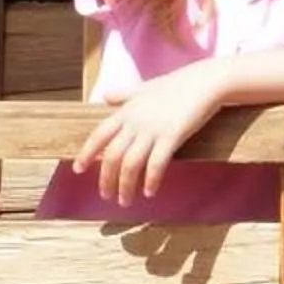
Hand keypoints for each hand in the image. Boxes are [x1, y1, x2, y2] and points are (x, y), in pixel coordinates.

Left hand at [71, 67, 223, 207]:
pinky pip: (156, 164)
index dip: (87, 153)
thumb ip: (124, 94)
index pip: (99, 135)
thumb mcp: (145, 88)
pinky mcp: (172, 136)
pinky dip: (150, 181)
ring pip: (130, 164)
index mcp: (126, 111)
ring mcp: (153, 129)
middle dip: (106, 179)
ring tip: (125, 201)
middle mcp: (135, 122)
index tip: (78, 169)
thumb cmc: (177, 84)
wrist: (205, 82)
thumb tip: (106, 96)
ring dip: (125, 186)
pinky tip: (149, 193)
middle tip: (106, 196)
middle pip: (112, 156)